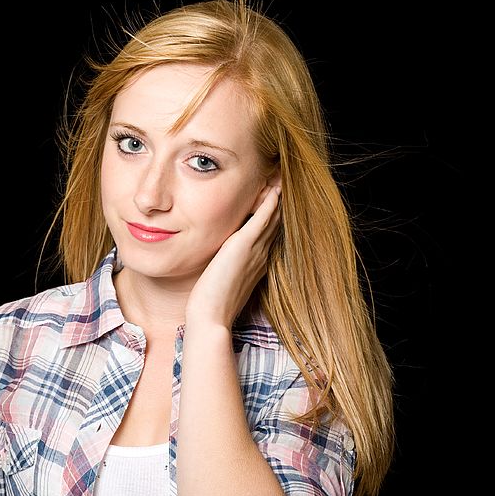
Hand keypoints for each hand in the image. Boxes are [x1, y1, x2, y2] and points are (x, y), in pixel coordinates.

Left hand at [185, 185, 281, 328]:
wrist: (210, 317)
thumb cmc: (211, 303)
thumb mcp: (222, 280)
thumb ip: (226, 267)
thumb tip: (221, 262)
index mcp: (256, 263)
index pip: (268, 233)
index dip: (273, 215)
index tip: (275, 197)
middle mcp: (261, 255)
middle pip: (275, 223)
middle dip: (280, 203)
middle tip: (284, 181)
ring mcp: (255, 250)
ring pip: (273, 218)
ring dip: (278, 198)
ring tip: (282, 178)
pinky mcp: (244, 246)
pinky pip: (262, 219)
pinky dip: (269, 203)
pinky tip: (274, 189)